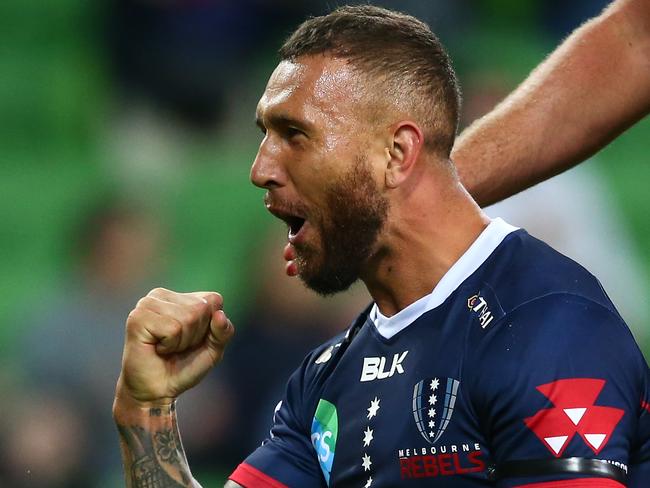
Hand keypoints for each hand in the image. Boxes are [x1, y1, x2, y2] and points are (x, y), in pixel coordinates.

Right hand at [115, 287, 233, 406]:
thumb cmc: (184, 368)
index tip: (193, 340)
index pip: (214, 300)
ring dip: (182, 342)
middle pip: (201, 308)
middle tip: (177, 347)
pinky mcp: (138, 318)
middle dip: (195, 335)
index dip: (210, 326)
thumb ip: (223, 331)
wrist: (157, 392)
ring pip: (188, 317)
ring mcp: (147, 304)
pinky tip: (157, 348)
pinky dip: (170, 345)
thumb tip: (219, 314)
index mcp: (180, 297)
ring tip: (166, 348)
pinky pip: (173, 329)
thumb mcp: (213, 349)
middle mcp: (162, 294)